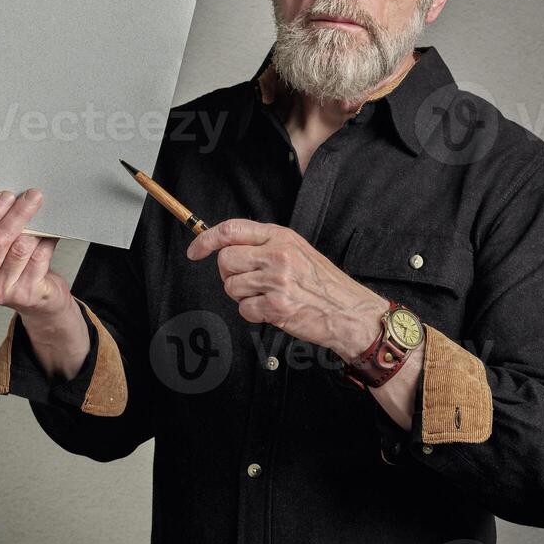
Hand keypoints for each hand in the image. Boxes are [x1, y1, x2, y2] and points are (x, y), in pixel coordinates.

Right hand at [0, 188, 71, 325]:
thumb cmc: (14, 270)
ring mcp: (2, 290)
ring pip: (20, 248)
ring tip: (41, 212)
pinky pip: (38, 258)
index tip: (6, 196)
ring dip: (34, 227)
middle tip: (31, 196)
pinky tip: (51, 231)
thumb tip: (11, 199)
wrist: (37, 301)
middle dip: (16, 214)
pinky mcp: (26, 293)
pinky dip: (47, 241)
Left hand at [185, 218, 386, 361]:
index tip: (195, 251)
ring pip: (231, 286)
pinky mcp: (277, 307)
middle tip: (247, 281)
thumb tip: (225, 246)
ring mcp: (277, 281)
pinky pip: (244, 309)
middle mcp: (277, 255)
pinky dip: (254, 313)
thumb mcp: (296, 249)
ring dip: (242, 295)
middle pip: (225, 260)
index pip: (231, 229)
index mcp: (280, 236)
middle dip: (229, 274)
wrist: (349, 311)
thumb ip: (264, 244)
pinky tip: (272, 310)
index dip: (206, 240)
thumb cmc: (323, 282)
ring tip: (266, 296)